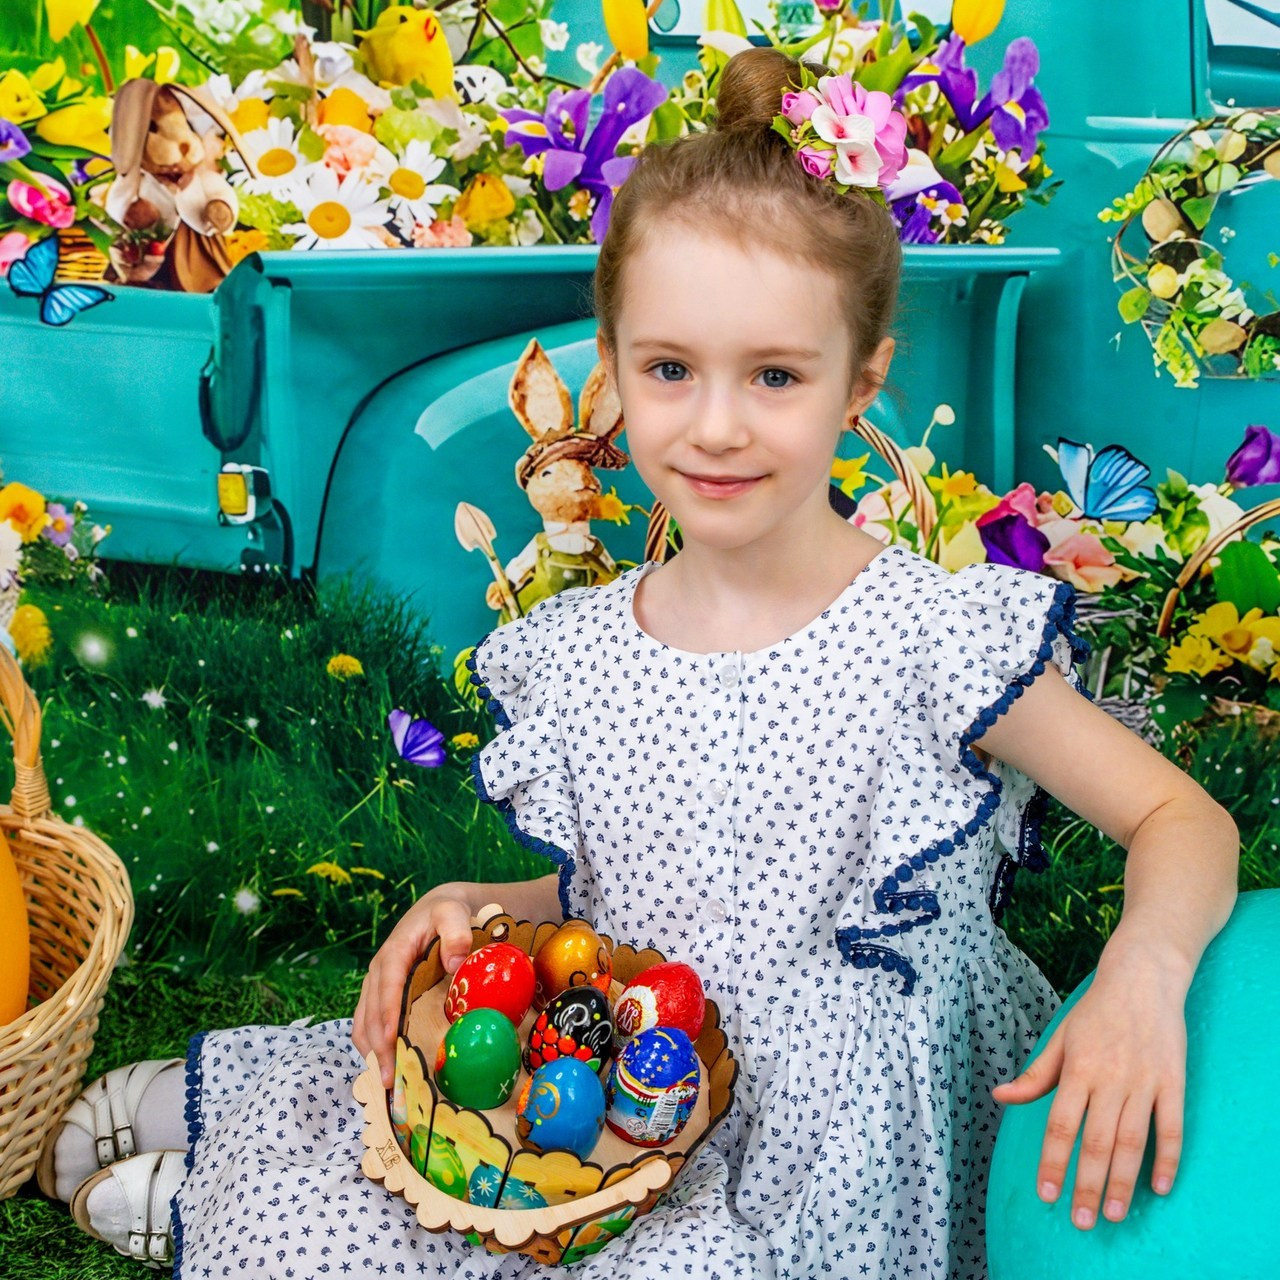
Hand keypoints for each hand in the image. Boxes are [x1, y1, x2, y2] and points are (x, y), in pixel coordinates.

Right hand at [352, 887, 475, 1086]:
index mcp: (394, 952)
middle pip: (371, 1014)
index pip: (387, 986)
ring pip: (364, 1024)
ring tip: (385, 1087)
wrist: (438, 908)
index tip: (390, 1041)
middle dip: (377, 1048)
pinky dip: (372, 1049)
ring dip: (371, 1055)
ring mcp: (376, 985)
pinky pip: (368, 1025)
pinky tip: (384, 1070)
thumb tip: (455, 961)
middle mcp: (379, 972)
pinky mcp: (380, 996)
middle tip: (389, 1082)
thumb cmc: (447, 912)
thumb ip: (456, 932)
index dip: (386, 1014)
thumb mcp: (453, 913)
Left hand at [991, 932, 1189, 1229]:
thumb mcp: (1060, 1039)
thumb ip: (1035, 1075)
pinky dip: (1168, 1157)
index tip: (1046, 1194)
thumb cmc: (1095, 1012)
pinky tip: (1160, 1186)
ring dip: (1123, 1181)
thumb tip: (998, 1097)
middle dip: (1087, 1184)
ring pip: (1132, 1140)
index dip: (1053, 1161)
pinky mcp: (1173, 1081)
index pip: (1060, 1124)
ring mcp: (1144, 1081)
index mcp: (1078, 1069)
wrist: (1142, 978)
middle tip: (1082, 1221)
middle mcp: (1110, 1078)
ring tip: (1114, 1214)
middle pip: (1097, 1141)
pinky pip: (1171, 1126)